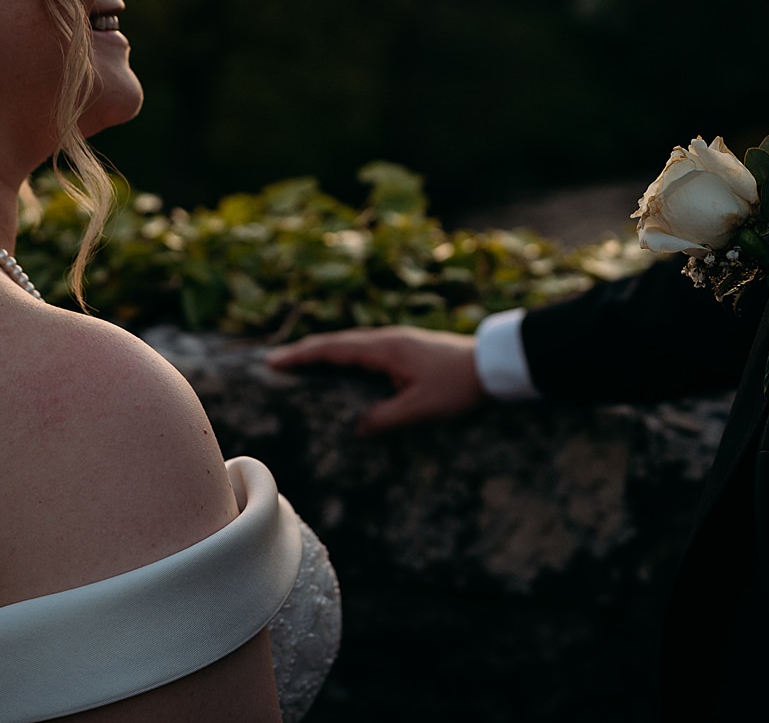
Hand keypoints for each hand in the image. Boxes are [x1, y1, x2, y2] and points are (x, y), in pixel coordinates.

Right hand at [265, 327, 486, 435]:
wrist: (495, 365)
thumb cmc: (459, 386)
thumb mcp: (422, 408)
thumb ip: (387, 418)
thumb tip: (358, 430)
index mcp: (385, 349)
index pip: (333, 350)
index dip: (302, 357)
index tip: (273, 362)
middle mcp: (387, 340)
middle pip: (337, 342)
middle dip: (305, 351)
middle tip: (276, 362)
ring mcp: (398, 342)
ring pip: (351, 344)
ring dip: (324, 352)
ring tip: (301, 363)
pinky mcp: (408, 349)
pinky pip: (365, 349)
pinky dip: (344, 356)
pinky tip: (343, 368)